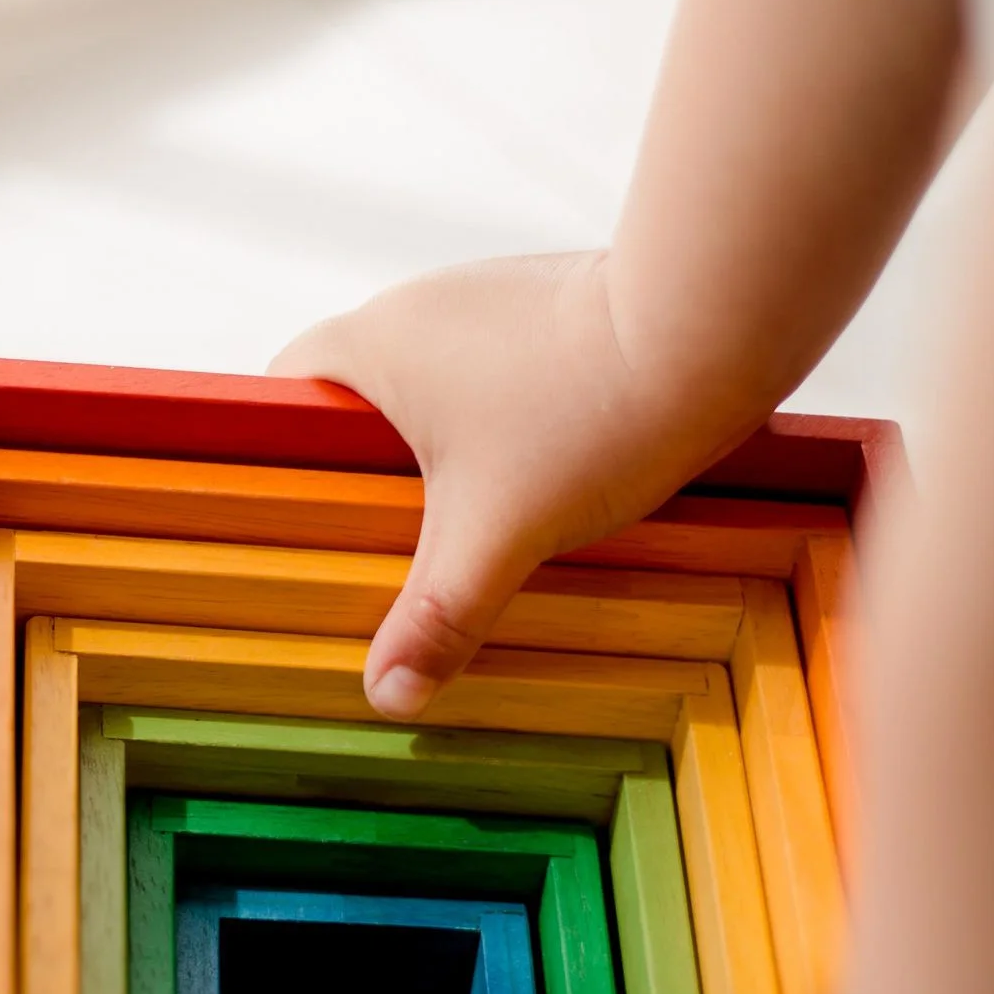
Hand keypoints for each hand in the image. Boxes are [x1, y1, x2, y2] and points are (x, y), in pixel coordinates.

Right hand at [269, 252, 770, 719]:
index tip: (307, 523)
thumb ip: (436, 615)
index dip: (279, 459)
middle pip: (360, 401)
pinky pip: (498, 372)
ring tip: (477, 518)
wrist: (713, 322)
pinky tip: (546, 468)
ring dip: (447, 449)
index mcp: (369, 344)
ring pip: (436, 388)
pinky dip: (507, 421)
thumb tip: (385, 697)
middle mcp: (417, 305)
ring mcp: (488, 295)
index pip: (280, 395)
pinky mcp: (551, 303)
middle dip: (373, 474)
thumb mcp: (498, 533)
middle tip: (393, 547)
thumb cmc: (587, 412)